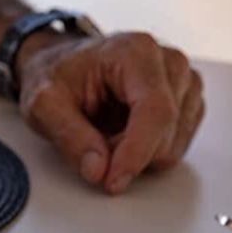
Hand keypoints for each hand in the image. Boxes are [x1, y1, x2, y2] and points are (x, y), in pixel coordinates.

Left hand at [17, 32, 204, 193]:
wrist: (62, 65)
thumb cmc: (56, 76)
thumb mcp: (43, 103)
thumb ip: (68, 135)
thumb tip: (98, 170)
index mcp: (137, 52)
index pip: (155, 111)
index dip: (136, 152)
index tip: (114, 180)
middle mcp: (170, 63)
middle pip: (166, 132)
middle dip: (125, 153)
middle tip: (89, 143)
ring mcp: (184, 84)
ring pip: (173, 146)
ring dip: (135, 154)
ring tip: (103, 133)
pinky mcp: (187, 105)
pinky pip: (174, 148)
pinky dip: (145, 153)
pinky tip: (121, 134)